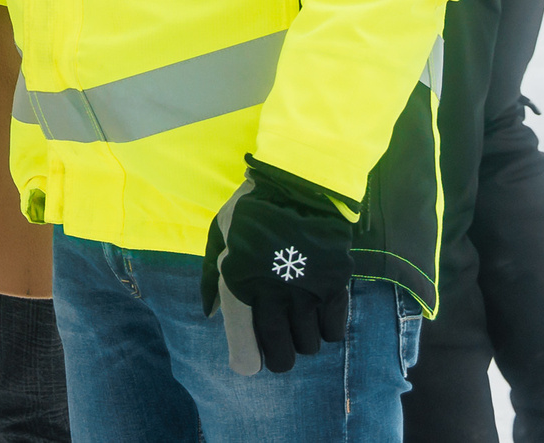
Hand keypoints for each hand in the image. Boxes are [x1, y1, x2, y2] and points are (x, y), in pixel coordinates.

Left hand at [201, 157, 354, 374]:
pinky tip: (320, 310)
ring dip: (303, 338)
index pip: (245, 352)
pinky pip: (334, 330)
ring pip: (309, 345)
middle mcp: (272, 296)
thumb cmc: (251, 209)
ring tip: (299, 318)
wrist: (297, 183)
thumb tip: (209, 313)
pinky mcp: (334, 285)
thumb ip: (212, 278)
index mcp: (238, 286)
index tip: (249, 358)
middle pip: (281, 357)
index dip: (247, 361)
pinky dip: (327, 328)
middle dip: (279, 357)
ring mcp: (305, 293)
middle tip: (280, 343)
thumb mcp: (219, 237)